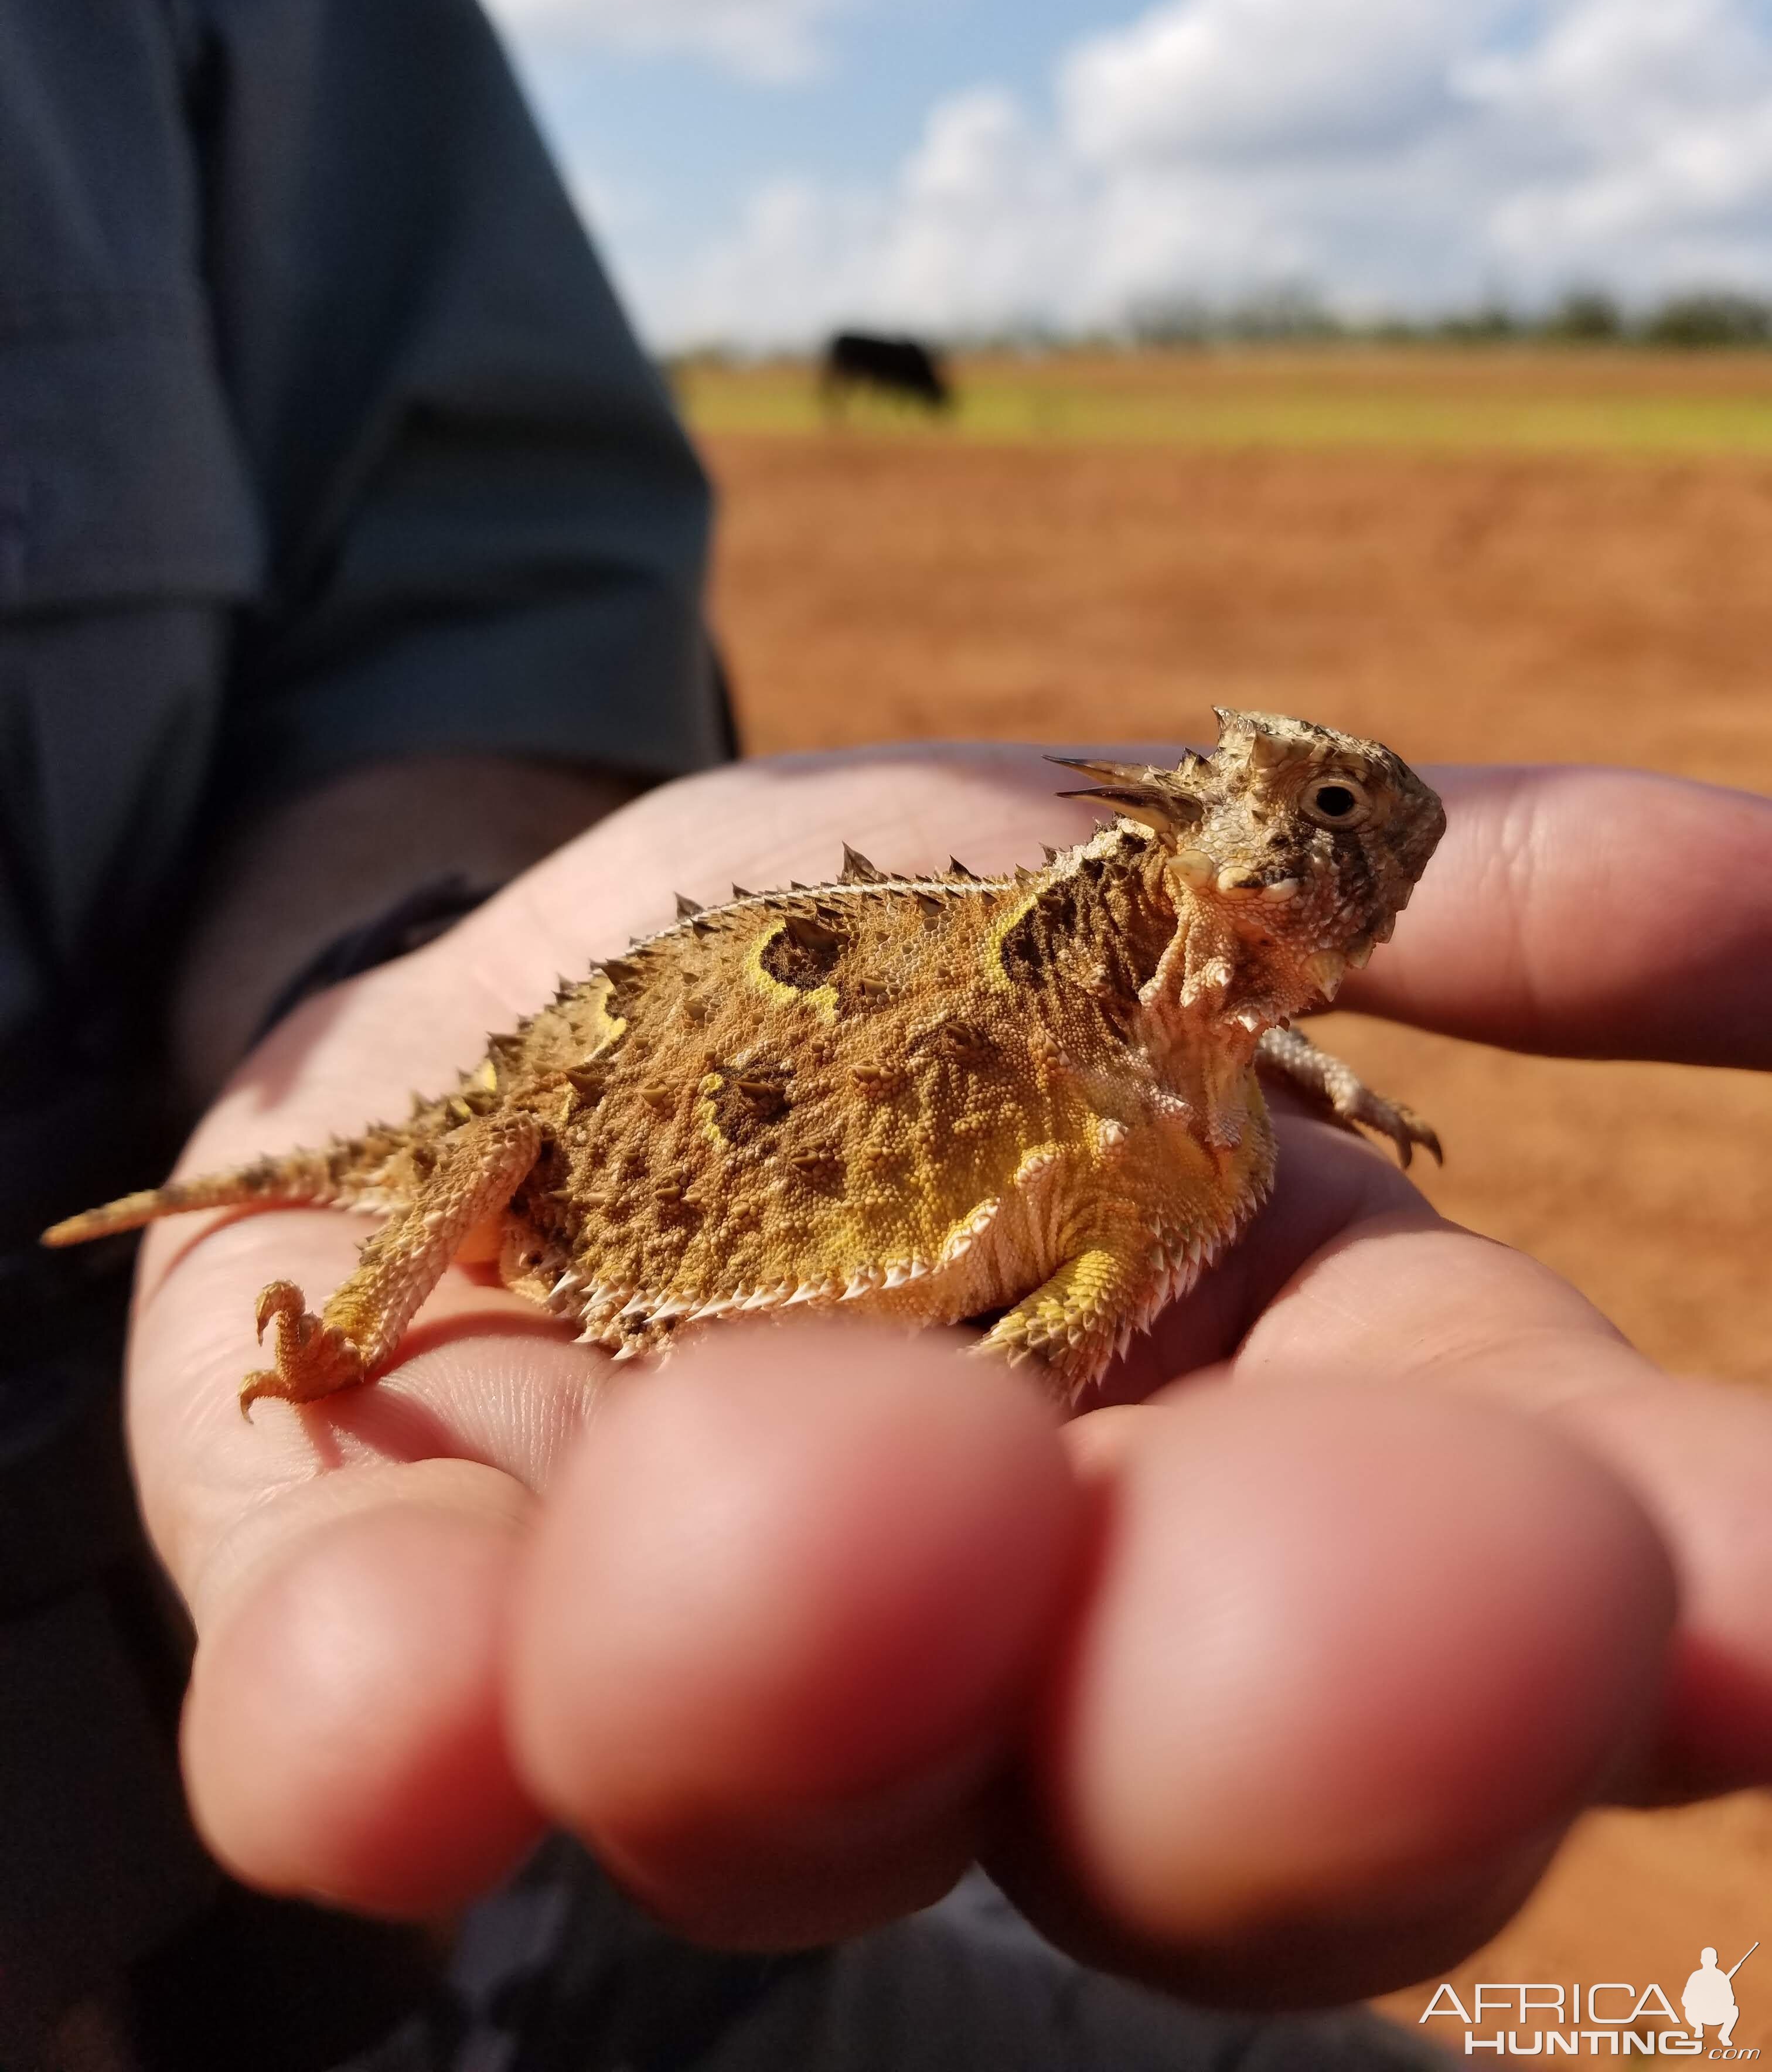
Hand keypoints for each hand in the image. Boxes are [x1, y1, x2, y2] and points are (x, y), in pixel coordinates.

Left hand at [126, 746, 1771, 2007]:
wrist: (499, 1015)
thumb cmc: (861, 956)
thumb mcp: (1137, 855)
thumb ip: (1414, 893)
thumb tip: (1761, 881)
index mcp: (1244, 1425)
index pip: (1493, 1536)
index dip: (1661, 1578)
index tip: (1771, 1603)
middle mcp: (1007, 1614)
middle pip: (1168, 1764)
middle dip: (1282, 1719)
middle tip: (1394, 1636)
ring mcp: (681, 1650)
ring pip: (781, 1777)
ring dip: (814, 1685)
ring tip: (821, 1527)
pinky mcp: (384, 1624)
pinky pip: (386, 1714)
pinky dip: (398, 1715)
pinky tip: (387, 1706)